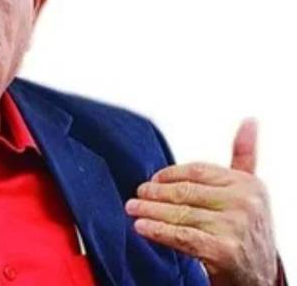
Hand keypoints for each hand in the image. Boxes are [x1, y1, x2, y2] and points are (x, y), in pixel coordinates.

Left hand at [125, 119, 277, 285]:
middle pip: (185, 191)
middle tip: (136, 194)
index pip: (197, 171)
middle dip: (155, 193)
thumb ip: (244, 156)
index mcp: (248, 183)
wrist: (258, 279)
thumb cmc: (246, 232)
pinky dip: (157, 231)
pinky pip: (181, 236)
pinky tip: (141, 228)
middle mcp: (245, 203)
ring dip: (149, 210)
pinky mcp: (224, 251)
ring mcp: (235, 227)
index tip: (153, 178)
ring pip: (179, 213)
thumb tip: (249, 120)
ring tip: (132, 208)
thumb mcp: (249, 192)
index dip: (170, 174)